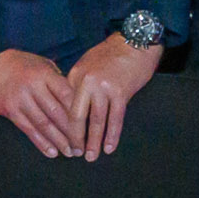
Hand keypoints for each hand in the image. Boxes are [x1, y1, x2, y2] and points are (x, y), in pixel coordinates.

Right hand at [0, 48, 80, 159]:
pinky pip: (29, 130)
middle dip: (72, 132)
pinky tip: (52, 152)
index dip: (79, 113)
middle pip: (57, 113)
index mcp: (45, 74)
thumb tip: (79, 101)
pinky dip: (41, 143)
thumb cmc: (23, 66)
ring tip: (70, 152)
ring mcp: (21, 99)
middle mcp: (33, 87)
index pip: (67, 95)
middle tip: (82, 146)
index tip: (90, 126)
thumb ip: (58, 81)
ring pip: (44, 124)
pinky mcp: (11, 110)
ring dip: (58, 141)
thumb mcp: (42, 65)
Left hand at [62, 34, 160, 156]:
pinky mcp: (121, 93)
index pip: (65, 105)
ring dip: (93, 142)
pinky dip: (112, 136)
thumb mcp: (88, 64)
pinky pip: (115, 119)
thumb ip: (78, 83)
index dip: (63, 125)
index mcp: (76, 75)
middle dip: (75, 138)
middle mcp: (86, 82)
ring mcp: (104, 88)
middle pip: (76, 116)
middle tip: (74, 154)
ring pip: (96, 121)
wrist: (135, 41)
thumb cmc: (112, 54)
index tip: (63, 139)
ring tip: (91, 157)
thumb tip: (71, 105)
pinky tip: (109, 147)